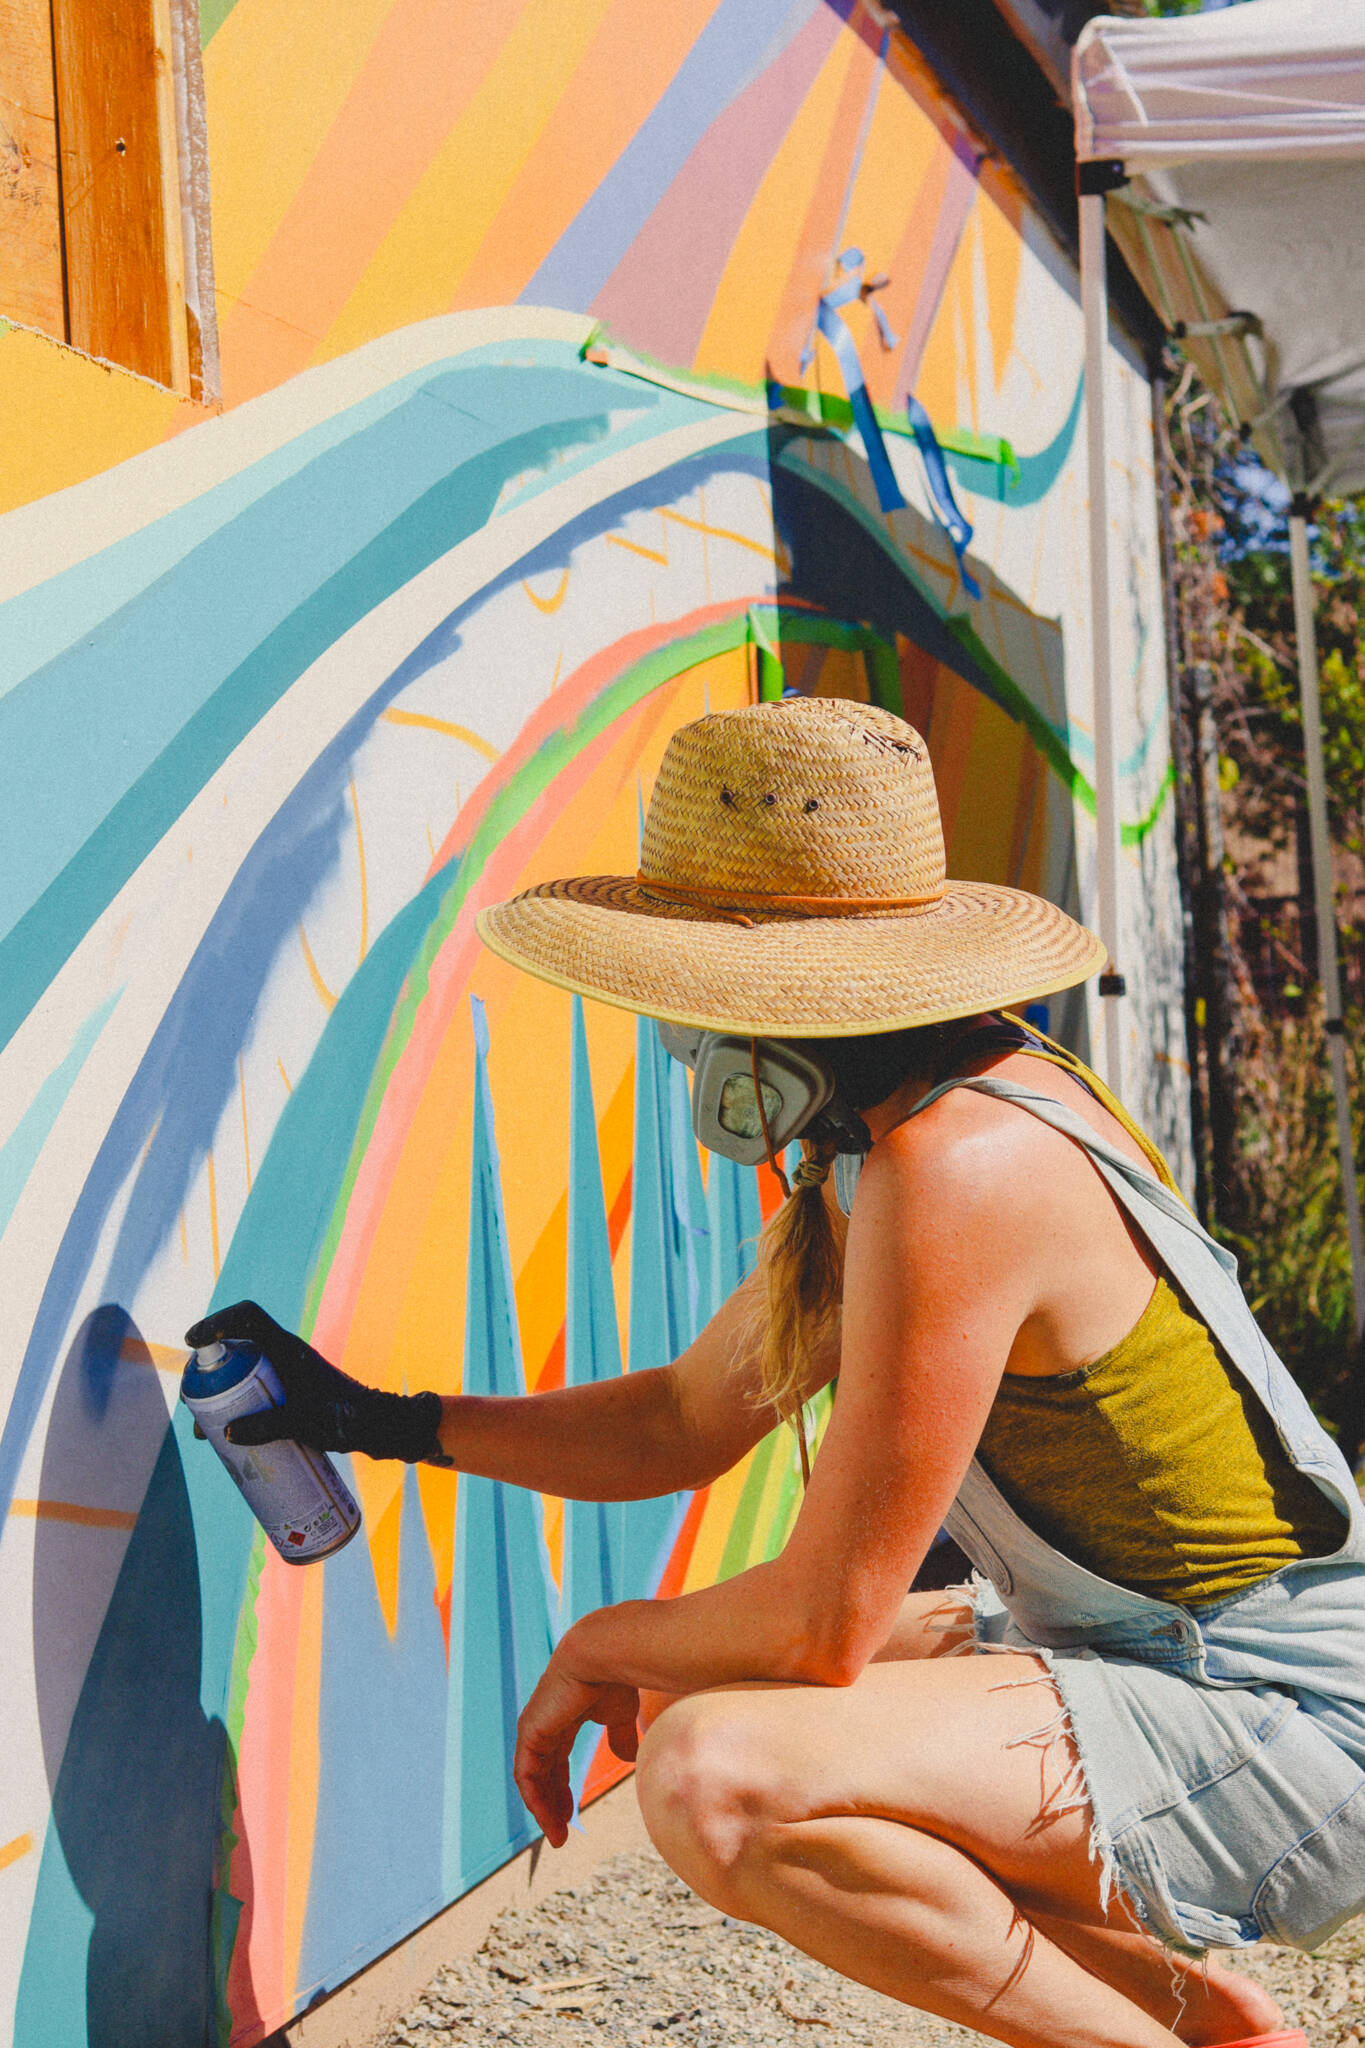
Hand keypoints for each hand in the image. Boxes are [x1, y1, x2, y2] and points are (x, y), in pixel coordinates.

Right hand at [184, 1300, 447, 1463]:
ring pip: (242, 1374)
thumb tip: (227, 1434)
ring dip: (219, 1395)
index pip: (248, 1316)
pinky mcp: (288, 1392)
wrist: (376, 1425)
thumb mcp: (304, 1423)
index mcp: (287, 1348)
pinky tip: (227, 1436)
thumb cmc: (345, 1418)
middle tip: (192, 1402)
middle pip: (236, 1349)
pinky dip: (236, 1406)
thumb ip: (268, 1427)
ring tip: (205, 1431)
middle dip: (208, 1373)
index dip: (216, 1321)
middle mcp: (284, 1354)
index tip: (192, 1341)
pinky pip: (253, 1390)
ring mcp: (286, 1373)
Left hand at [513, 1654, 639, 1846]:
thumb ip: (619, 1736)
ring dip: (543, 1809)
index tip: (574, 1815)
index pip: (557, 1760)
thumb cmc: (615, 1678)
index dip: (564, 1789)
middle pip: (543, 1773)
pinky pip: (526, 1775)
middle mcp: (544, 1723)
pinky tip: (549, 1818)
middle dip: (552, 1804)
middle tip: (562, 1833)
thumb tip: (627, 1759)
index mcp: (564, 1717)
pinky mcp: (530, 1732)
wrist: (603, 1656)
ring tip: (557, 1836)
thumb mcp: (619, 1714)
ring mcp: (534, 1727)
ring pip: (532, 1779)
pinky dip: (536, 1799)